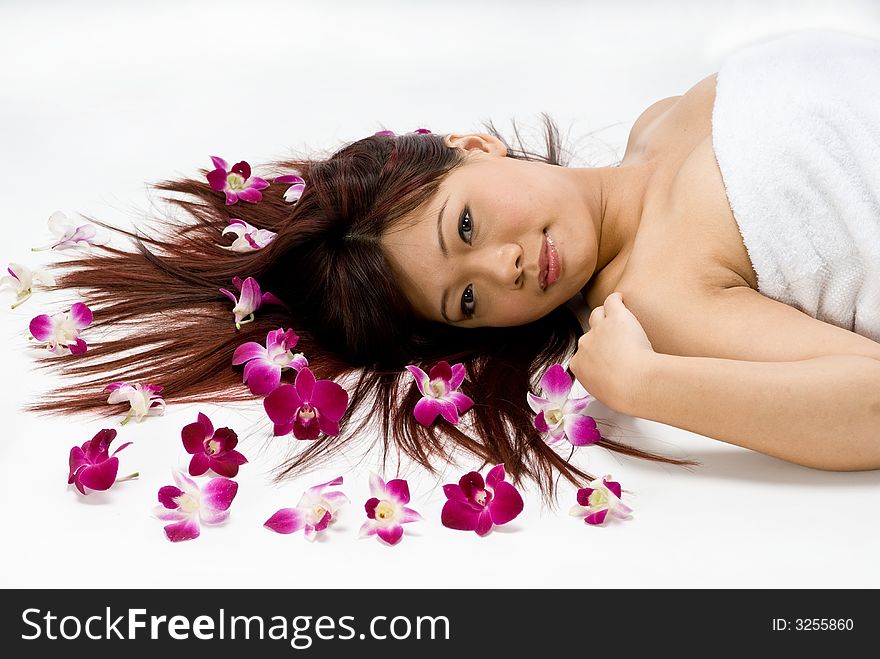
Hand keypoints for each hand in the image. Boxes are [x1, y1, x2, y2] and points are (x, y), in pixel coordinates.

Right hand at [569, 292, 655, 413]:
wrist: (634, 383)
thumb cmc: (624, 394)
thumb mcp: (604, 394)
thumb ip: (602, 383)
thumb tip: (610, 383)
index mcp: (578, 365)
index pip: (583, 354)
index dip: (595, 354)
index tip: (606, 358)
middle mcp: (584, 343)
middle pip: (589, 335)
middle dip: (600, 337)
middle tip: (615, 341)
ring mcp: (598, 328)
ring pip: (597, 314)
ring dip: (605, 315)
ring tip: (615, 317)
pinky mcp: (616, 316)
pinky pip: (612, 301)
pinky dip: (616, 299)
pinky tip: (621, 298)